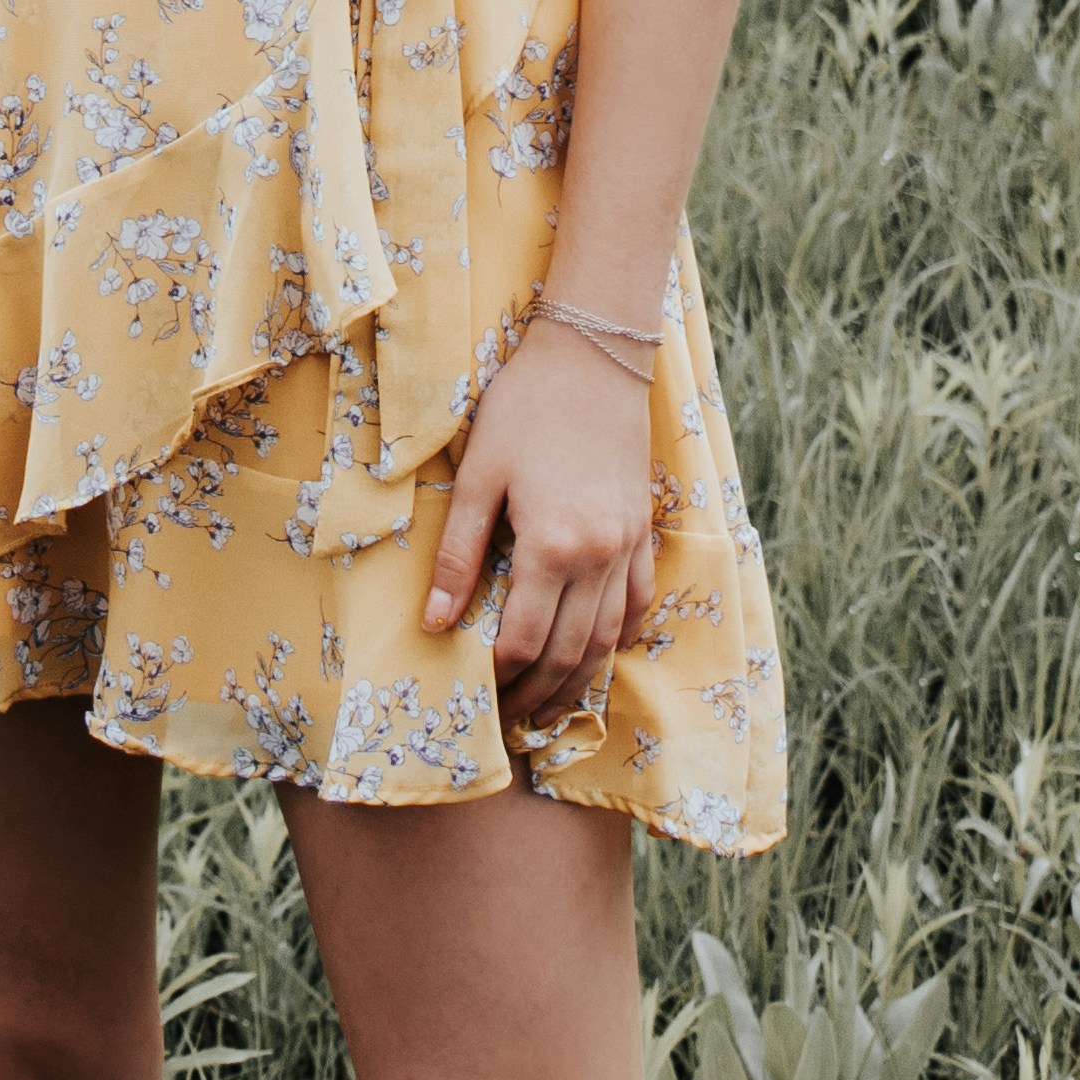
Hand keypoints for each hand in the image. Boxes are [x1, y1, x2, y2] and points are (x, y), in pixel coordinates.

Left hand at [425, 323, 658, 737]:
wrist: (593, 356)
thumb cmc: (524, 408)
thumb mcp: (478, 475)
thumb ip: (459, 553)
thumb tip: (436, 624)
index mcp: (552, 545)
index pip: (524, 640)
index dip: (499, 678)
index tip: (478, 697)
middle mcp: (599, 557)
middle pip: (570, 653)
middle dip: (537, 695)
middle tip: (509, 722)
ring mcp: (628, 547)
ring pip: (608, 639)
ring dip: (578, 681)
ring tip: (548, 707)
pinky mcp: (643, 531)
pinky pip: (639, 603)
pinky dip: (619, 638)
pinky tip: (597, 654)